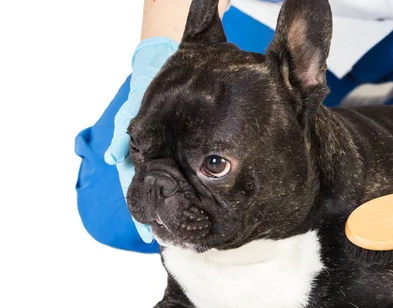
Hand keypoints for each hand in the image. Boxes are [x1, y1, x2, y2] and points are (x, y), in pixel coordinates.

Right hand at [104, 37, 178, 242]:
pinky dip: (177, 185)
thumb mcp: (131, 112)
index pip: (133, 186)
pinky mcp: (171, 145)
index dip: (140, 210)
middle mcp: (147, 153)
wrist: (160, 69)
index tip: (147, 232)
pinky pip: (173, 169)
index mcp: (134, 149)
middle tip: (167, 237)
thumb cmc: (142, 91)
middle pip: (149, 189)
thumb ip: (121, 136)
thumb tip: (114, 160)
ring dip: (167, 202)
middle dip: (156, 212)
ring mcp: (159, 150)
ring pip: (162, 182)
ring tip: (178, 225)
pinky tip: (190, 200)